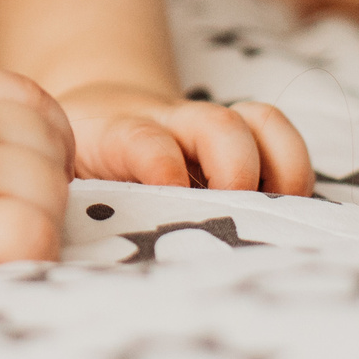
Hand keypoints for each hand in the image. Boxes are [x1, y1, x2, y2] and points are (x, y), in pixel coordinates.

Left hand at [57, 81, 313, 195]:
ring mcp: (212, 130)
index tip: (170, 186)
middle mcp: (174, 126)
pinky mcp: (241, 138)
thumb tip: (68, 247)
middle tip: (235, 211)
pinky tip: (292, 213)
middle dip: (235, 163)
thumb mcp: (63, 175)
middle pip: (217, 124)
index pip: (144, 139)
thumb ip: (72, 205)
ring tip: (284, 215)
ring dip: (284, 166)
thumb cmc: (79, 161)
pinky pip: (280, 137)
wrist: (98, 111)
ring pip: (260, 123)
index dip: (160, 157)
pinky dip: (296, 170)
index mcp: (118, 137)